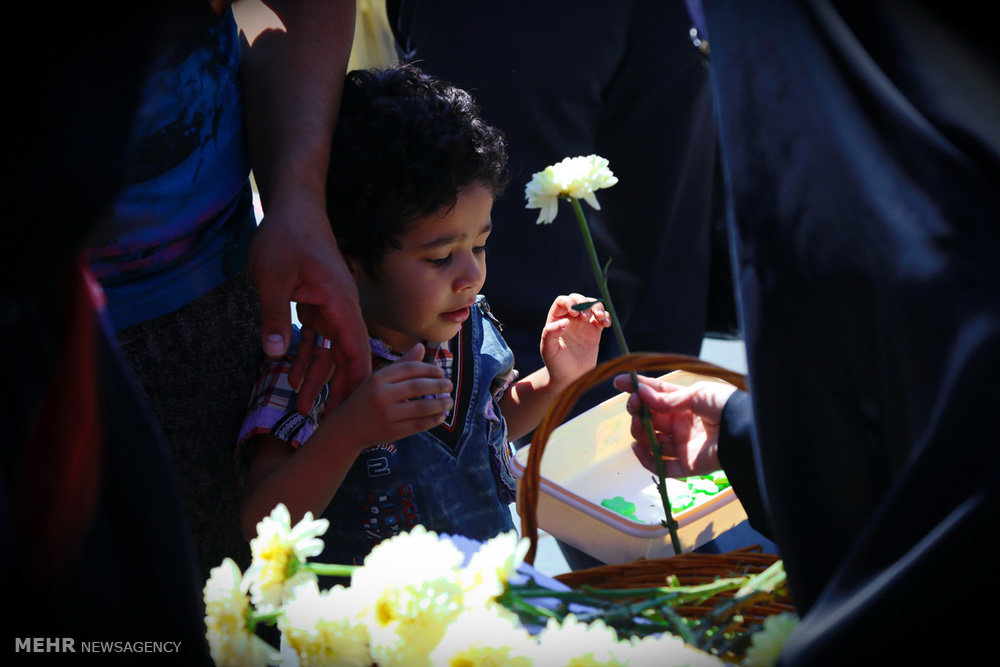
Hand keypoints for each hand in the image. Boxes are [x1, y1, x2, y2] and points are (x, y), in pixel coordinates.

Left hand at [248, 198, 371, 413]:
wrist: (292, 206)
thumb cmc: (286, 236)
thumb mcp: (272, 277)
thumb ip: (274, 316)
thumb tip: (273, 356)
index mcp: (339, 303)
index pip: (356, 350)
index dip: (358, 381)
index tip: (354, 408)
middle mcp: (340, 308)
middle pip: (345, 356)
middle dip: (335, 388)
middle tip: (323, 419)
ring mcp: (329, 306)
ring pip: (328, 349)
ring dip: (316, 376)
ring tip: (302, 406)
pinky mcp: (316, 302)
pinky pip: (315, 336)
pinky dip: (306, 355)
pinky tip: (292, 376)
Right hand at [334, 344, 452, 446]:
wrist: (347, 429)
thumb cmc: (366, 399)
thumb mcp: (378, 379)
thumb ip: (401, 364)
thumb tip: (421, 346)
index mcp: (378, 378)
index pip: (410, 368)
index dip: (429, 369)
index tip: (441, 372)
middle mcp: (382, 395)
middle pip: (418, 386)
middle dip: (438, 385)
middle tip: (450, 385)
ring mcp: (387, 414)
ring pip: (421, 407)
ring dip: (440, 404)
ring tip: (449, 401)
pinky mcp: (392, 431)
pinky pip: (418, 424)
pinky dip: (433, 420)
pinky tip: (441, 416)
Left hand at [539, 293, 610, 386]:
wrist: (570, 378)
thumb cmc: (556, 364)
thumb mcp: (549, 350)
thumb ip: (551, 333)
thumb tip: (565, 321)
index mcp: (556, 319)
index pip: (562, 301)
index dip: (569, 302)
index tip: (575, 313)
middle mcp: (569, 318)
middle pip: (578, 299)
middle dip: (584, 303)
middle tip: (586, 317)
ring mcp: (583, 323)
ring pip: (591, 305)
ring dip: (597, 307)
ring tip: (600, 318)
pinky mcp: (595, 331)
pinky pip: (602, 317)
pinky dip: (606, 316)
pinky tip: (606, 324)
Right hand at [612, 374, 738, 477]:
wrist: (744, 431)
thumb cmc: (725, 406)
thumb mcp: (696, 394)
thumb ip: (667, 399)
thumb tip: (641, 394)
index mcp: (686, 404)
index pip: (657, 396)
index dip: (638, 389)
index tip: (619, 383)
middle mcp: (681, 424)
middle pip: (650, 419)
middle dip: (637, 411)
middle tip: (634, 405)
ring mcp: (682, 445)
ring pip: (651, 442)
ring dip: (639, 432)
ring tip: (640, 426)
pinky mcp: (686, 466)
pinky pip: (660, 467)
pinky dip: (645, 459)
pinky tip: (638, 448)